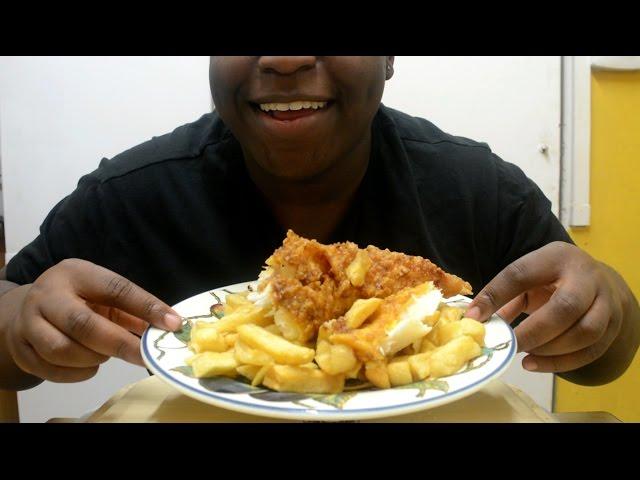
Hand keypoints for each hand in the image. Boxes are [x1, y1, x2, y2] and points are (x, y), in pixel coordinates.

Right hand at [4, 258, 181, 382]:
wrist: (28, 310)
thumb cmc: (78, 299)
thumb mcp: (102, 293)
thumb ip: (132, 308)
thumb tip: (170, 325)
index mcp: (76, 273)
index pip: (116, 289)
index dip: (146, 307)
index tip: (173, 323)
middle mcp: (47, 295)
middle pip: (83, 324)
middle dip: (119, 343)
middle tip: (144, 356)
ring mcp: (29, 322)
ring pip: (63, 350)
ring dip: (93, 359)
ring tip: (107, 355)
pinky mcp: (21, 349)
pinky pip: (52, 370)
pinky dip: (77, 374)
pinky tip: (89, 365)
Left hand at [465, 242, 627, 373]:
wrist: (596, 280)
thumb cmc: (552, 279)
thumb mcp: (528, 276)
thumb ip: (504, 295)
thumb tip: (475, 321)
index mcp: (555, 257)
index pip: (521, 274)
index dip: (496, 295)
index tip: (473, 316)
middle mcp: (586, 277)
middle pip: (566, 306)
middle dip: (534, 331)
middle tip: (509, 344)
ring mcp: (605, 302)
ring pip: (585, 332)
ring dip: (550, 350)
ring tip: (522, 354)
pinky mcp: (612, 327)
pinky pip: (591, 352)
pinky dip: (560, 364)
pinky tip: (534, 364)